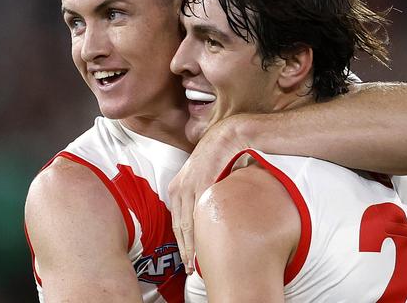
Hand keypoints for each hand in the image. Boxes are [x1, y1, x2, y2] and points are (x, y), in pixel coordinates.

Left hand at [168, 116, 247, 273]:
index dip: (181, 242)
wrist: (229, 136)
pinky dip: (203, 232)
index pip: (176, 221)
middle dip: (184, 250)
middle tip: (190, 269)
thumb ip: (201, 193)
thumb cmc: (220, 155)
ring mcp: (189, 186)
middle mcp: (179, 187)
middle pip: (179, 227)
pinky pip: (202, 214)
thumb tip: (207, 212)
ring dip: (192, 247)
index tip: (186, 259)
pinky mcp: (202, 185)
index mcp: (177, 186)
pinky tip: (209, 245)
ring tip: (197, 265)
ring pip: (188, 225)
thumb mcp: (204, 176)